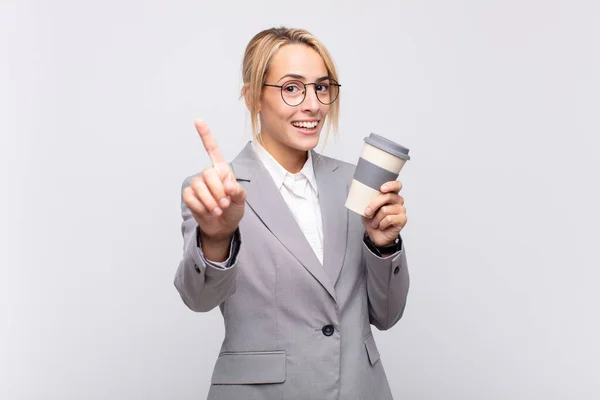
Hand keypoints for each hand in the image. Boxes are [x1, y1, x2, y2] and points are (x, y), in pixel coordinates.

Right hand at [182, 119, 246, 242]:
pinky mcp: (189, 196)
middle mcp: (207, 174)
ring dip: (211, 201)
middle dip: (218, 190)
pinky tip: (208, 211)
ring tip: (219, 210)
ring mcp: (197, 184)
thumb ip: (237, 191)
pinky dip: (202, 207)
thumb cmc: (233, 209)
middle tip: (225, 203)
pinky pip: (191, 197)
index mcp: (221, 170)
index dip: (205, 135)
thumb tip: (228, 186)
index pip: (212, 150)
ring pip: (199, 186)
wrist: (223, 226)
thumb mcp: (241, 200)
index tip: (198, 120)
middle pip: (208, 173)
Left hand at [361, 180, 406, 246]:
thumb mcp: (364, 206)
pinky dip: (381, 224)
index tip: (381, 189)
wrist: (375, 235)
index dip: (390, 185)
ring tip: (375, 222)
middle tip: (367, 212)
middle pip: (388, 197)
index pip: (397, 185)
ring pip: (385, 210)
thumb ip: (362, 195)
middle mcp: (398, 200)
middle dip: (374, 204)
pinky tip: (381, 226)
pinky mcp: (402, 219)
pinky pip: (389, 219)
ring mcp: (401, 210)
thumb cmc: (372, 219)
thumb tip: (353, 182)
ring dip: (376, 218)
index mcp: (391, 194)